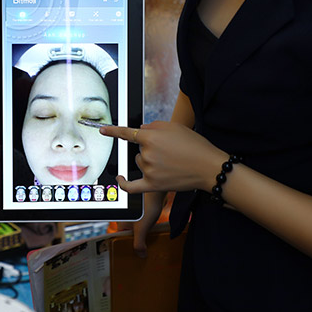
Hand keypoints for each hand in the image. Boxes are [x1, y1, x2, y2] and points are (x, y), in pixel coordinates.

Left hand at [101, 121, 226, 193]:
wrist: (208, 167)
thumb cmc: (194, 145)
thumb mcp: (174, 126)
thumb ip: (153, 126)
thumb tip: (139, 129)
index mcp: (150, 136)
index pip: (127, 133)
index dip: (113, 131)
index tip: (103, 130)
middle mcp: (146, 153)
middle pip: (138, 149)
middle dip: (149, 148)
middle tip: (170, 150)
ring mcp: (148, 170)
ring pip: (139, 163)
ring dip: (148, 162)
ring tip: (169, 162)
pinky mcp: (152, 185)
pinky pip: (131, 186)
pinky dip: (123, 183)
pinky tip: (119, 178)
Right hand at [117, 191, 166, 256]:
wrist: (155, 191)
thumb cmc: (146, 206)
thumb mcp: (142, 229)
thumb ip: (139, 244)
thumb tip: (140, 255)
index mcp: (121, 223)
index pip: (123, 238)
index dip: (130, 245)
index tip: (137, 250)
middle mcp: (125, 217)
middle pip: (131, 233)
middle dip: (138, 238)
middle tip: (146, 244)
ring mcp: (133, 212)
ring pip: (137, 226)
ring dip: (144, 230)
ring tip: (151, 234)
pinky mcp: (141, 208)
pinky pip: (143, 219)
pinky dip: (148, 224)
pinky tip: (154, 225)